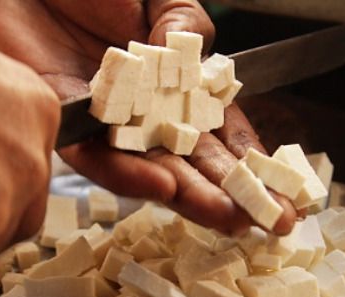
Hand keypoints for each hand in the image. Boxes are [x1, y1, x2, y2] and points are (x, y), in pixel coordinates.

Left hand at [0, 0, 296, 235]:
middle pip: (191, 160)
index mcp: (169, 86)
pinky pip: (95, 154)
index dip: (248, 159)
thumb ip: (186, 24)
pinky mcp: (62, 121)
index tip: (283, 190)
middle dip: (232, 191)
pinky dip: (127, 169)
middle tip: (271, 223)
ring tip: (227, 216)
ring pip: (150, 168)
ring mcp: (104, 124)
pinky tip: (161, 183)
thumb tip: (202, 58)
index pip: (217, 129)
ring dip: (189, 193)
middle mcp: (140, 113)